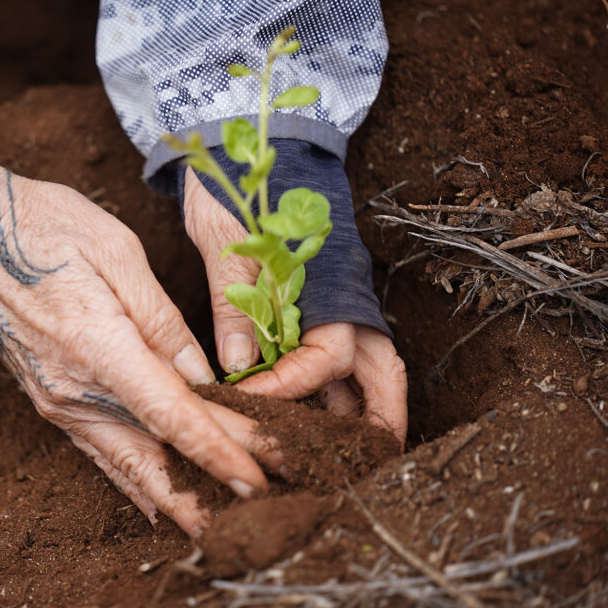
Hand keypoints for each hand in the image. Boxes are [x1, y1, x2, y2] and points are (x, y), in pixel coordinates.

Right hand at [0, 162, 284, 534]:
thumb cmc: (40, 226)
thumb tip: (202, 375)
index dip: (220, 452)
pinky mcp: (48, 397)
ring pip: (126, 465)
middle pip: (155, 454)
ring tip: (218, 523)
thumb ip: (163, 320)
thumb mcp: (116, 251)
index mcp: (97, 346)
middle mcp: (73, 389)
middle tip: (261, 509)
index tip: (261, 479)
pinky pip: (98, 453)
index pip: (172, 415)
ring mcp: (56, 400)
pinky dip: (133, 482)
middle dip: (211, 487)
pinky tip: (156, 504)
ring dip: (175, 496)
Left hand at [182, 167, 407, 444]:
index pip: (328, 357)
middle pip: (378, 372)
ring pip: (361, 370)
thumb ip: (236, 304)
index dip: (290, 386)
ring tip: (328, 454)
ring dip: (349, 412)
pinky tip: (298, 414)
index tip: (248, 399)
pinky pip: (333, 358)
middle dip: (375, 420)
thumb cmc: (242, 183)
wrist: (249, 143)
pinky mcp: (319, 304)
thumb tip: (237, 367)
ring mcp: (338, 303)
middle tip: (359, 465)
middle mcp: (345, 298)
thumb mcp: (229, 241)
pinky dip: (322, 391)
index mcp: (330, 282)